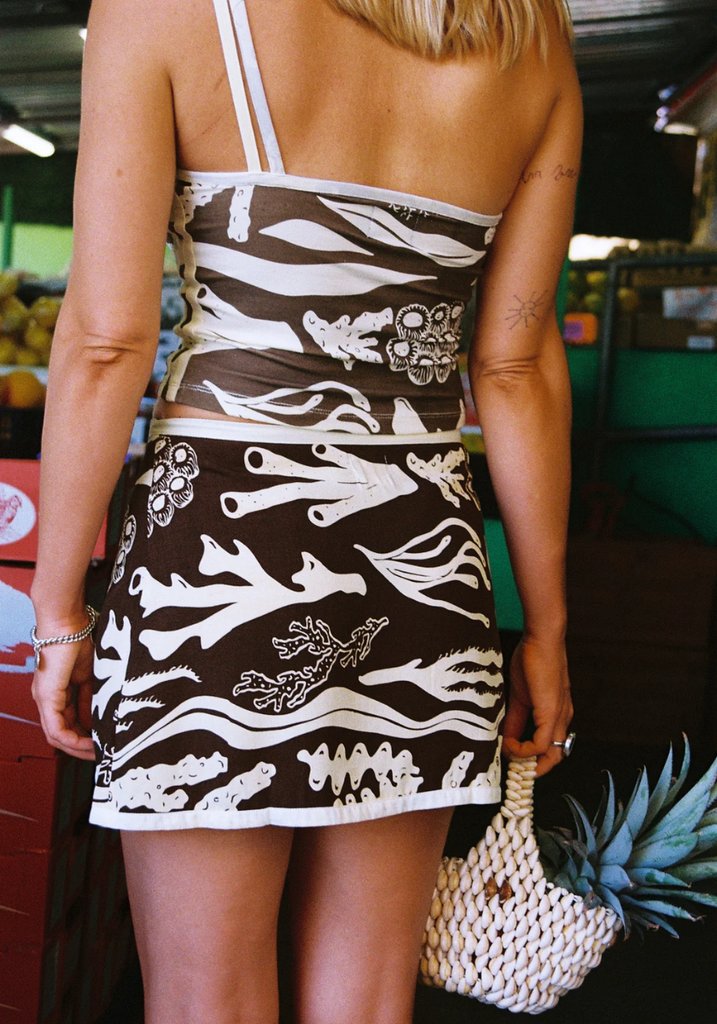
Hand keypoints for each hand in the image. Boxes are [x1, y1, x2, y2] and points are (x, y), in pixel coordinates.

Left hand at [32, 635, 95, 760]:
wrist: (69, 623)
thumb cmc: (80, 640)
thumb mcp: (91, 676)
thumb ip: (90, 699)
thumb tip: (95, 720)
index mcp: (56, 692)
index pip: (67, 723)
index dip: (84, 736)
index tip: (102, 743)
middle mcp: (46, 699)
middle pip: (59, 735)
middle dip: (80, 748)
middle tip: (100, 754)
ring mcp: (44, 699)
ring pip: (56, 737)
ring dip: (77, 748)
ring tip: (96, 752)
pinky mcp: (46, 698)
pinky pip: (56, 730)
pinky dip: (72, 740)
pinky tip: (88, 743)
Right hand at [501, 634, 572, 776]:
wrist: (542, 640)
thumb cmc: (532, 660)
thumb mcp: (520, 695)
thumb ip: (514, 719)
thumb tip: (505, 737)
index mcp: (556, 714)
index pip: (549, 746)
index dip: (533, 759)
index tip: (513, 761)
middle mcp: (562, 719)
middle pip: (555, 757)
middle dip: (534, 769)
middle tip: (514, 771)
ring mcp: (559, 717)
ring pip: (551, 754)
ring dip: (529, 762)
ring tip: (509, 759)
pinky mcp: (552, 713)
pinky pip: (542, 744)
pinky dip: (525, 750)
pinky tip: (510, 745)